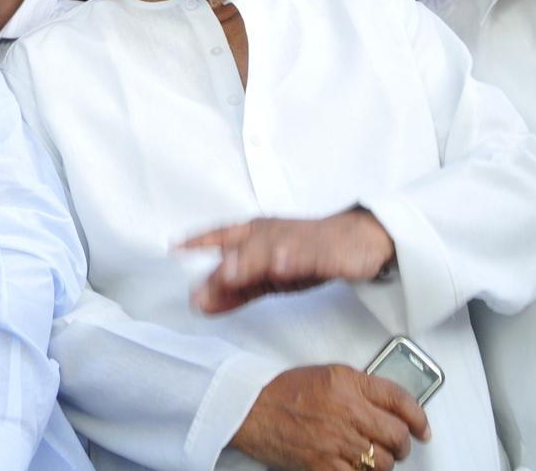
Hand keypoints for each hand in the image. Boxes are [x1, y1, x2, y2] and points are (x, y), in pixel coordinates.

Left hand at [182, 210, 394, 313]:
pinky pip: (310, 255)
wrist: (359, 240)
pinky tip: (282, 267)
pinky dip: (295, 259)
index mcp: (257, 235)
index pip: (223, 235)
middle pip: (246, 245)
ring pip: (273, 248)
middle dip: (227, 262)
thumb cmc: (307, 253)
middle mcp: (274, 233)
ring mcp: (300, 241)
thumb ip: (234, 289)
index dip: (201, 240)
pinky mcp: (327, 251)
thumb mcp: (267, 275)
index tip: (176, 247)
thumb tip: (198, 303)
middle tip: (206, 280)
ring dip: (251, 259)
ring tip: (232, 273)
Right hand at [232, 364, 428, 470]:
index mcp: (347, 382)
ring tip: (372, 456)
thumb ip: (359, 388)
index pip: (398, 398)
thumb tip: (389, 408)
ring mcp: (337, 440)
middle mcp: (347, 409)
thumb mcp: (327, 375)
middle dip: (402, 444)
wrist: (253, 410)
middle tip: (397, 445)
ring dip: (383, 462)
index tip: (422, 427)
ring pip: (383, 462)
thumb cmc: (286, 392)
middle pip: (396, 435)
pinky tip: (356, 467)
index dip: (417, 416)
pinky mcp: (326, 465)